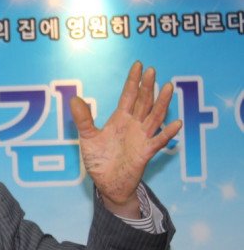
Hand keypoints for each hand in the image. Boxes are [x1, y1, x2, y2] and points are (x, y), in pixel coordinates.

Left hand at [70, 61, 181, 217]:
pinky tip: (175, 123)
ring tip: (168, 87)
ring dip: (161, 103)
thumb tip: (74, 99)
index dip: (133, 81)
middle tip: (152, 71)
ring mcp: (141, 138)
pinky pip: (158, 141)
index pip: (128, 96)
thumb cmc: (99, 160)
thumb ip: (83, 119)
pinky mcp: (146, 153)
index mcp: (120, 119)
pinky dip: (167, 133)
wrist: (107, 184)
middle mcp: (133, 125)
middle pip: (143, 102)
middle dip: (147, 87)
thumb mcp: (88, 138)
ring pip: (154, 117)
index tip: (139, 65)